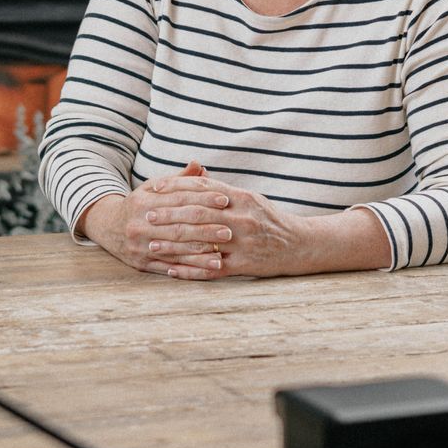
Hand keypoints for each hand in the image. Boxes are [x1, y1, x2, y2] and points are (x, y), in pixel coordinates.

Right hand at [79, 161, 236, 278]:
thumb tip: (200, 166)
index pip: (178, 198)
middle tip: (229, 230)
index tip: (225, 200)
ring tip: (223, 254)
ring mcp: (140, 245)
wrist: (108, 227)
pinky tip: (208, 269)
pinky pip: (169, 268)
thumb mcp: (153, 188)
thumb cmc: (140, 204)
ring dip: (200, 253)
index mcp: (143, 201)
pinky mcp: (141, 263)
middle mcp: (140, 224)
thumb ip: (178, 179)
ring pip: (174, 250)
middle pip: (177, 226)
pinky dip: (190, 269)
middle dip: (205, 229)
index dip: (202, 198)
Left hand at [145, 169, 311, 279]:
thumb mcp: (249, 198)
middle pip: (198, 214)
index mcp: (241, 198)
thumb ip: (222, 190)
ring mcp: (243, 244)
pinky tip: (172, 270)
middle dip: (170, 215)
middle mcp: (242, 219)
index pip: (203, 189)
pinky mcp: (244, 266)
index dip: (177, 187)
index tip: (155, 188)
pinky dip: (190, 270)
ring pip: (202, 242)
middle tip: (148, 215)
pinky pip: (212, 269)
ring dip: (174, 244)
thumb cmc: (268, 219)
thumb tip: (194, 177)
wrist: (299, 245)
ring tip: (152, 243)